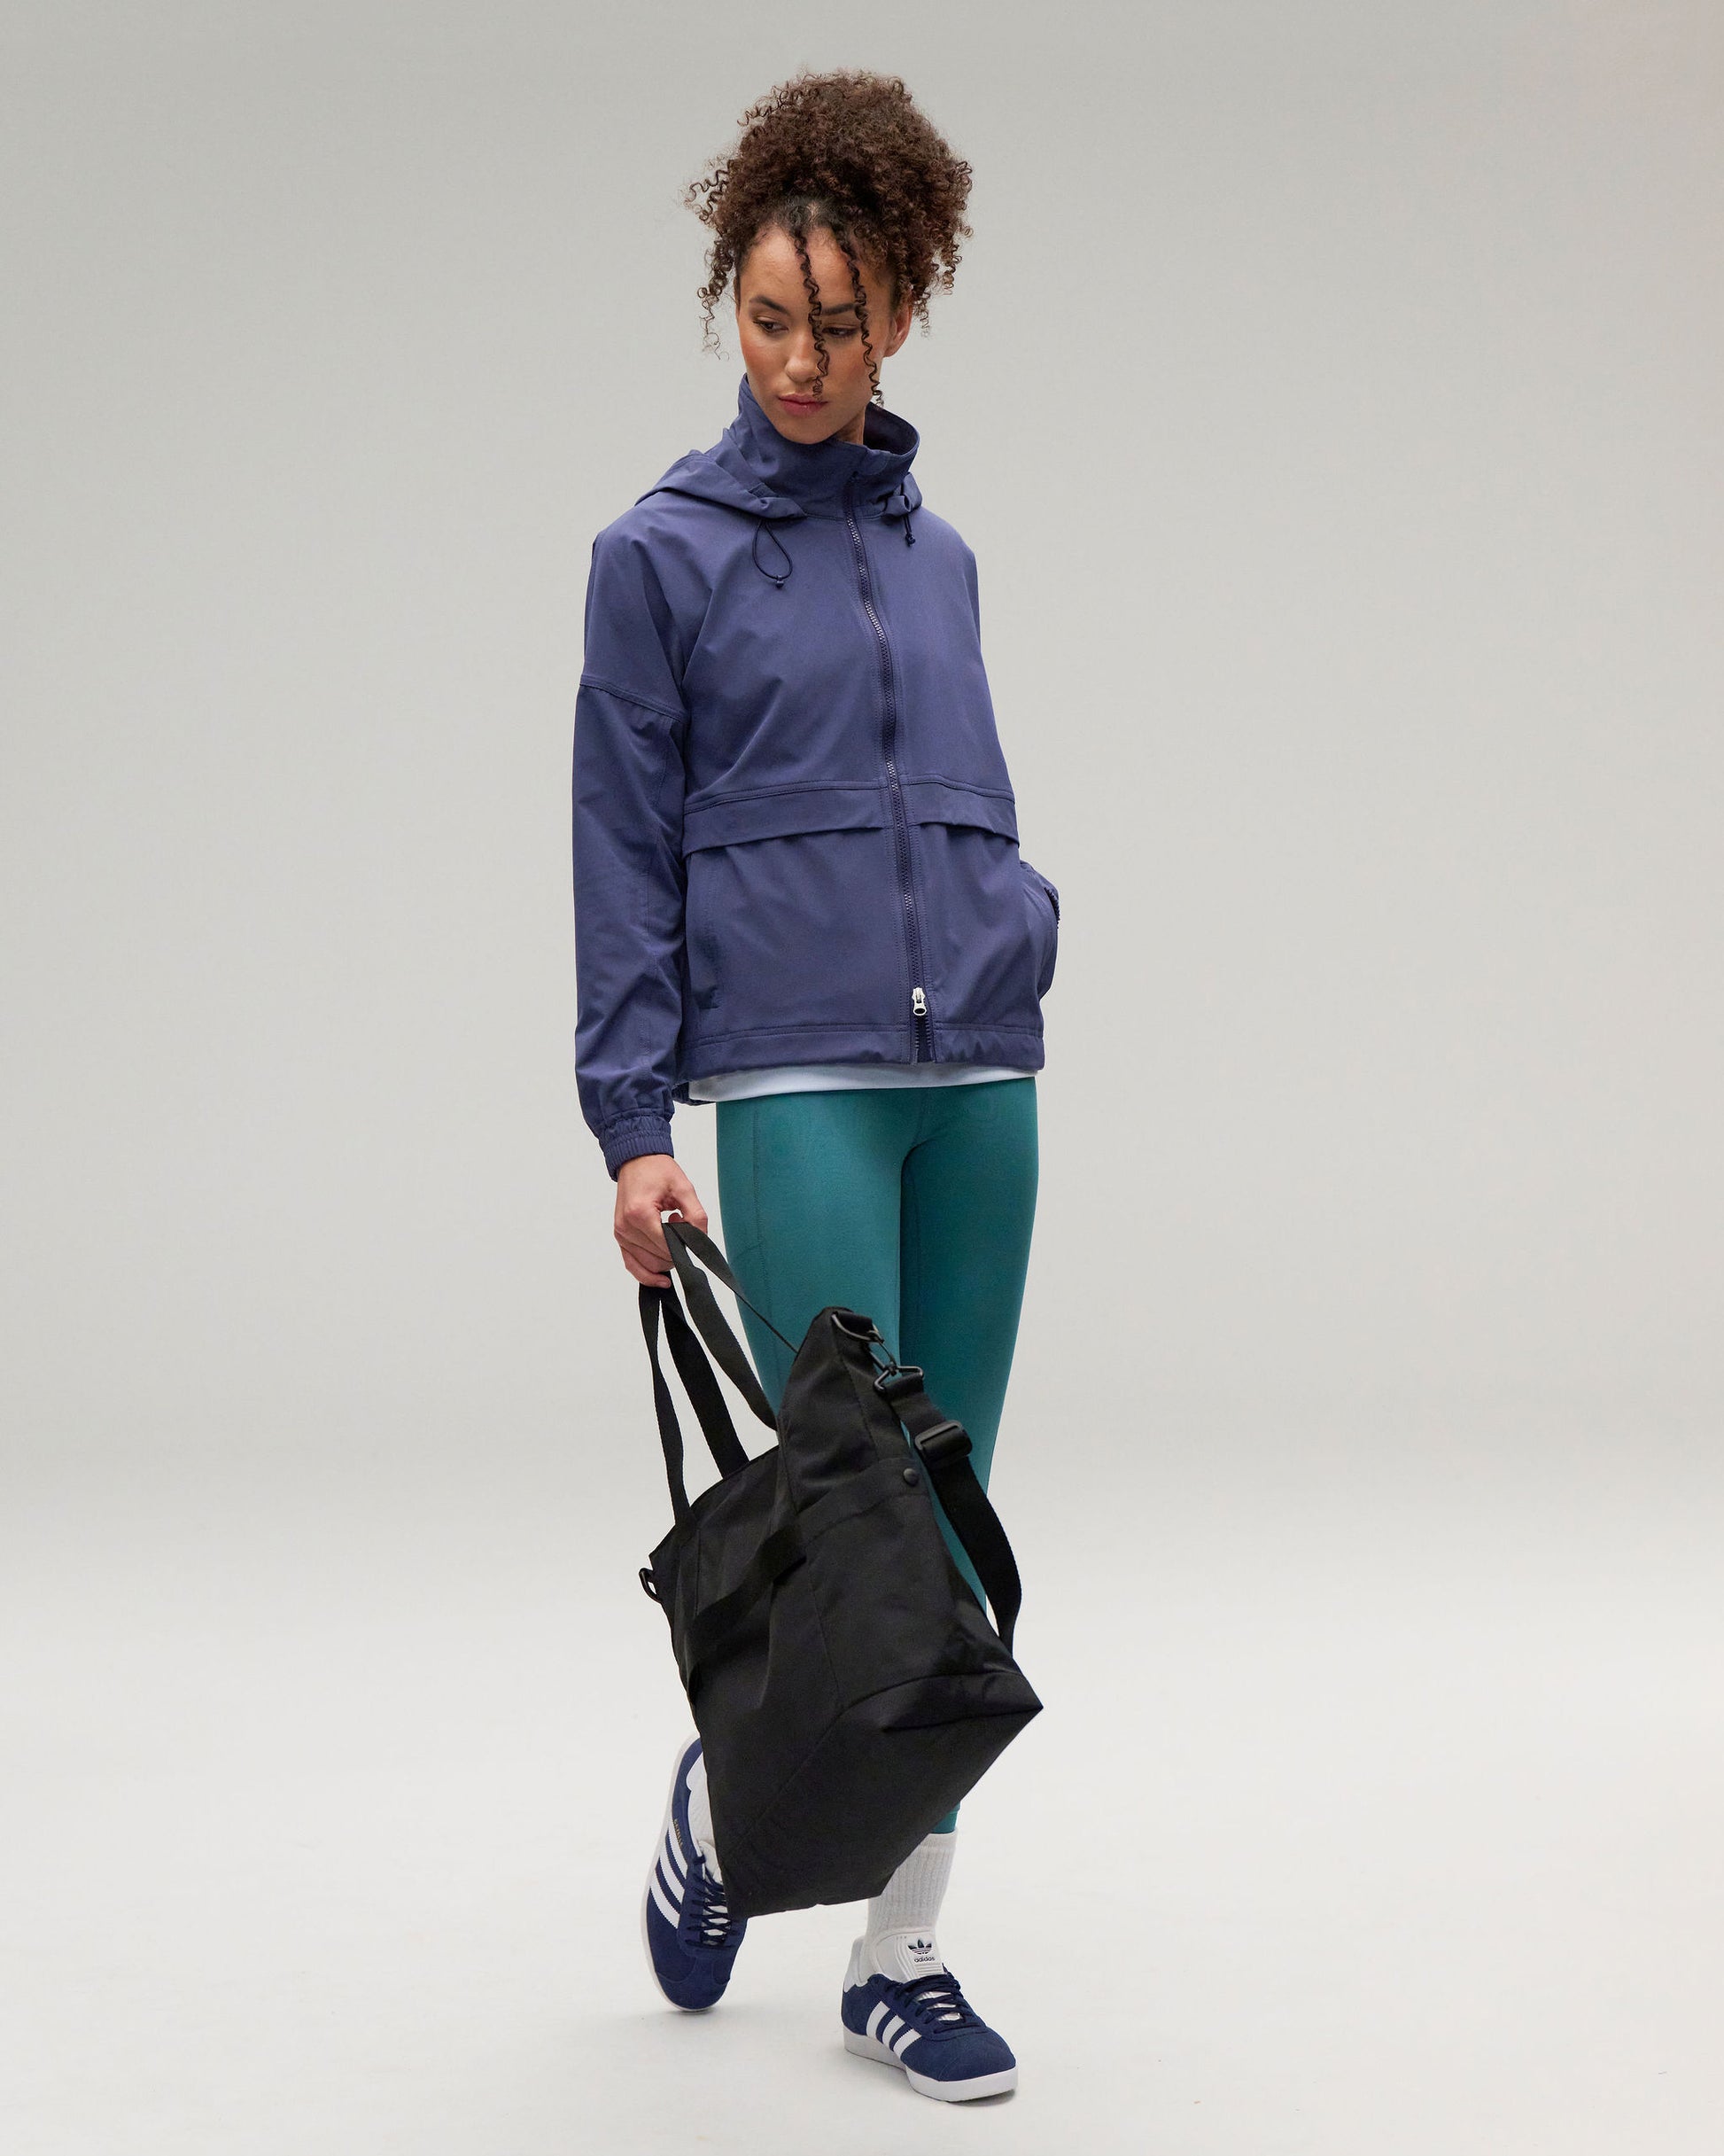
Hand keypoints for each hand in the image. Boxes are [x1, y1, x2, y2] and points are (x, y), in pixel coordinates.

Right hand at [613, 1153, 708, 1286]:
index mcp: (640, 1213)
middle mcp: (626, 1226)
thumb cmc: (657, 1170)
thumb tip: (700, 1241)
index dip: (684, 1247)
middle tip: (683, 1228)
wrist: (637, 1160)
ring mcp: (621, 1234)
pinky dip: (647, 1273)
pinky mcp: (620, 1237)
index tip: (693, 1239)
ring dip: (665, 1257)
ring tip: (671, 1232)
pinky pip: (632, 1264)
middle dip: (676, 1252)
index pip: (666, 1246)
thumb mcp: (684, 1188)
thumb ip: (696, 1216)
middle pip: (658, 1258)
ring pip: (647, 1265)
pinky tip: (662, 1278)